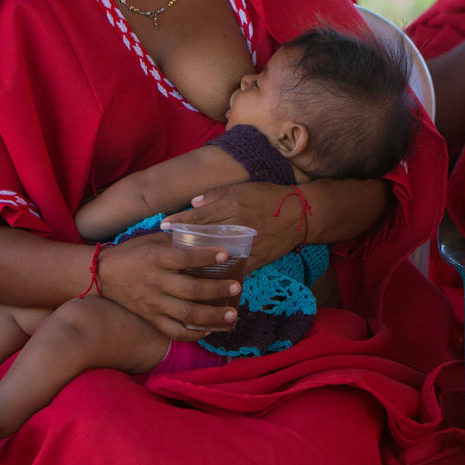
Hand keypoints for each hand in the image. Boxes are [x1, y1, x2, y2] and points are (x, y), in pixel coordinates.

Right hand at [94, 232, 241, 339]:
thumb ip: (176, 240)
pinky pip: (174, 331)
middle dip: (217, 290)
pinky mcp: (151, 318)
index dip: (205, 256)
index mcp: (155, 259)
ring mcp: (153, 304)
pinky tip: (210, 329)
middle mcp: (155, 282)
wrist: (102, 275)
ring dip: (212, 316)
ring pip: (186, 315)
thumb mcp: (152, 240)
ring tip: (232, 314)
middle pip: (190, 290)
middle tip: (236, 287)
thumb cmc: (132, 254)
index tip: (225, 254)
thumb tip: (207, 235)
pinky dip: (194, 334)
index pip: (183, 258)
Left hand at [164, 180, 302, 271]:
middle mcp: (238, 224)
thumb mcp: (244, 188)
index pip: (200, 214)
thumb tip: (194, 202)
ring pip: (217, 253)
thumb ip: (218, 194)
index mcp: (234, 204)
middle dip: (183, 241)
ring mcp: (248, 243)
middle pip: (204, 235)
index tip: (163, 225)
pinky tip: (206, 276)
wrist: (301, 214)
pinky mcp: (257, 258)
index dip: (180, 220)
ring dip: (197, 258)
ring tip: (179, 263)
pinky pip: (234, 267)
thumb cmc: (271, 197)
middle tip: (165, 247)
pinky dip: (220, 272)